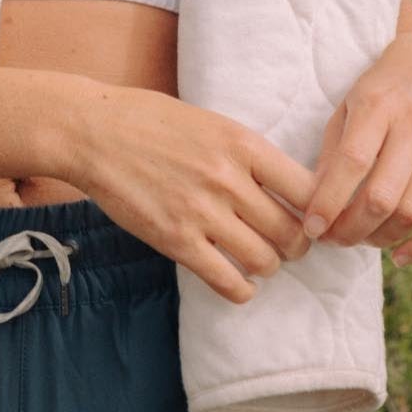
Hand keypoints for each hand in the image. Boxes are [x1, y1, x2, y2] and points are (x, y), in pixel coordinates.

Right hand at [65, 83, 316, 305]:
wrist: (94, 131)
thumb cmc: (152, 122)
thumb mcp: (214, 123)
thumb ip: (250, 155)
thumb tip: (289, 188)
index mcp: (244, 145)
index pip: (309, 191)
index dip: (317, 212)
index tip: (310, 219)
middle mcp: (229, 180)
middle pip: (292, 231)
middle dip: (296, 246)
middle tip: (288, 246)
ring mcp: (202, 212)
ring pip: (265, 259)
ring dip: (268, 266)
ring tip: (259, 260)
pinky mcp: (175, 240)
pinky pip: (227, 280)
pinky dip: (241, 289)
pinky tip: (239, 283)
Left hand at [302, 31, 411, 263]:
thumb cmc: (385, 88)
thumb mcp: (351, 104)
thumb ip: (334, 150)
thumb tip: (315, 204)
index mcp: (379, 105)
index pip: (351, 164)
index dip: (329, 202)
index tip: (312, 228)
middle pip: (381, 197)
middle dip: (350, 230)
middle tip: (333, 240)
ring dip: (380, 239)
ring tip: (361, 239)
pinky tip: (400, 256)